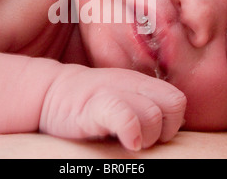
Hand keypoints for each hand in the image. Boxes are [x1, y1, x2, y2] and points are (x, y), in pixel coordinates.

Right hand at [39, 67, 185, 150]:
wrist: (49, 91)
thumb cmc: (88, 101)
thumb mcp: (122, 96)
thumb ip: (147, 104)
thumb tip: (177, 123)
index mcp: (139, 83)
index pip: (177, 99)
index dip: (173, 122)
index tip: (155, 134)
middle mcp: (130, 84)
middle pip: (174, 103)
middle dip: (166, 129)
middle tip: (145, 139)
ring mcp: (112, 93)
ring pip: (153, 113)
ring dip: (148, 136)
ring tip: (131, 142)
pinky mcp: (93, 107)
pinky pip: (124, 115)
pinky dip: (131, 132)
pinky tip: (127, 142)